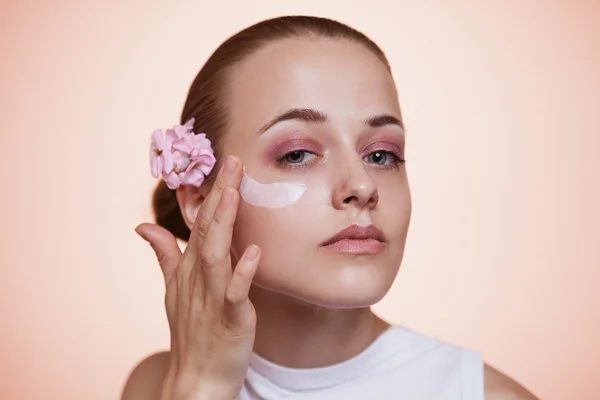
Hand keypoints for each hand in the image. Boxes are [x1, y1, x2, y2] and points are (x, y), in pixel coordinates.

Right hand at [135, 155, 259, 399]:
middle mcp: (199, 277)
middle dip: (219, 194)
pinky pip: (235, 294)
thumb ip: (164, 253)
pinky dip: (242, 273)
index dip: (210, 192)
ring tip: (232, 193)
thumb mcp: (173, 288)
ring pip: (216, 254)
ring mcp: (213, 297)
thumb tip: (144, 225)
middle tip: (232, 161)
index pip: (200, 222)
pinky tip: (252, 251)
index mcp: (190, 267)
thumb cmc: (192, 330)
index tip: (220, 161)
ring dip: (224, 223)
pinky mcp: (230, 320)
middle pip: (208, 229)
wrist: (197, 378)